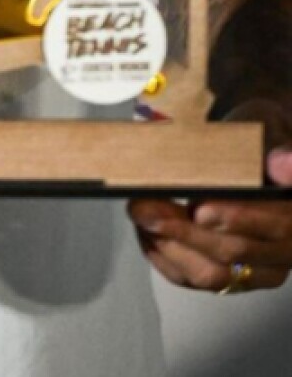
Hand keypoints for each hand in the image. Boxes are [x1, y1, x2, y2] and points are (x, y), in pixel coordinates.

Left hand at [129, 98, 291, 294]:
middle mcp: (285, 251)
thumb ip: (280, 152)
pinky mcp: (228, 280)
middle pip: (235, 251)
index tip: (200, 209)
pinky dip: (162, 256)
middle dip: (183, 230)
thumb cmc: (260, 150)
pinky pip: (191, 280)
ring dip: (168, 244)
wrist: (255, 164)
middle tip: (145, 207)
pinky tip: (145, 231)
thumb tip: (281, 163)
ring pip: (211, 274)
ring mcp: (257, 271)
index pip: (277, 225)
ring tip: (140, 215)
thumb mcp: (272, 137)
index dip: (238, 219)